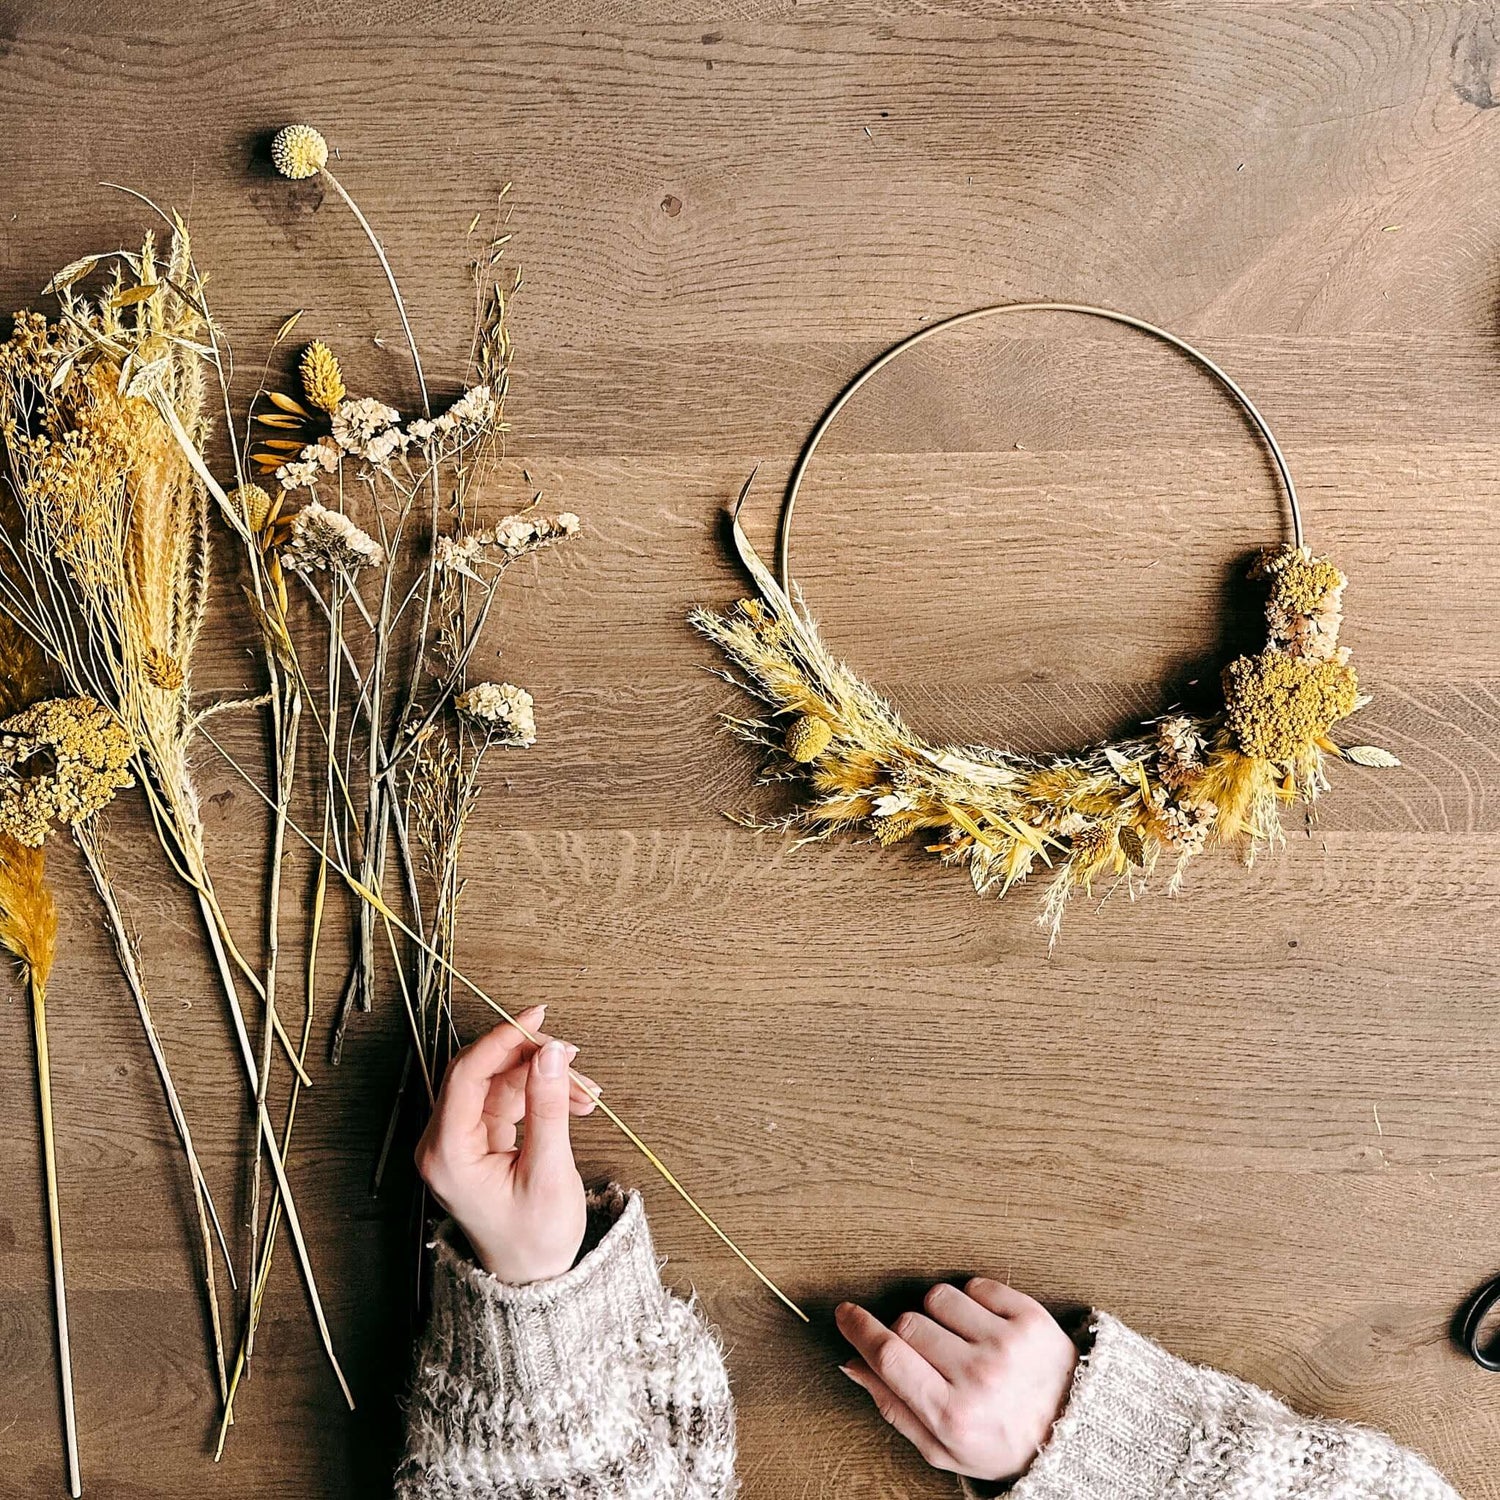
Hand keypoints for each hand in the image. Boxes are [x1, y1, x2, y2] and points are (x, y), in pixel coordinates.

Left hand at [414, 1005, 601, 1282]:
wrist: (532, 1280)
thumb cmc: (535, 1239)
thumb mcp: (548, 1172)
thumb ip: (548, 1108)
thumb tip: (552, 1053)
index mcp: (447, 1153)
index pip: (467, 1074)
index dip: (503, 1038)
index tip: (537, 1018)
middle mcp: (443, 1143)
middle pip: (480, 1072)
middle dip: (529, 1058)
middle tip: (571, 1056)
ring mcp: (459, 1141)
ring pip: (498, 1082)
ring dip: (541, 1077)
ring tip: (584, 1091)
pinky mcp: (477, 1141)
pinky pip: (505, 1099)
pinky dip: (539, 1094)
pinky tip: (572, 1100)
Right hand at [835, 1280, 1077, 1482]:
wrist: (1074, 1432)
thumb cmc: (1003, 1443)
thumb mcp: (943, 1448)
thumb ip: (894, 1407)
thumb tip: (854, 1365)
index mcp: (953, 1415)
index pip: (889, 1355)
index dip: (859, 1329)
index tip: (845, 1313)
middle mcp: (979, 1377)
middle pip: (908, 1323)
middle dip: (907, 1333)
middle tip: (929, 1354)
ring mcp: (1007, 1344)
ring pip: (938, 1297)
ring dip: (939, 1314)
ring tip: (961, 1341)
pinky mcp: (1030, 1317)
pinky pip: (976, 1285)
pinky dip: (973, 1301)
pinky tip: (986, 1328)